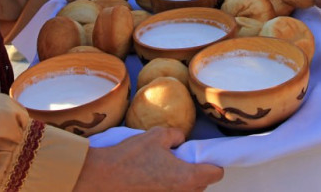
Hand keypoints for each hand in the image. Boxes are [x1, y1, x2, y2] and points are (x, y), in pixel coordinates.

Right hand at [73, 127, 222, 191]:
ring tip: (164, 167)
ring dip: (181, 180)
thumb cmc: (132, 156)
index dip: (212, 162)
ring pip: (186, 191)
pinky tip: (153, 176)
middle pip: (202, 184)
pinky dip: (167, 186)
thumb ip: (176, 135)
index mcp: (188, 177)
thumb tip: (180, 140)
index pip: (216, 173)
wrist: (105, 176)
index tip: (202, 155)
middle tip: (180, 158)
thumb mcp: (158, 135)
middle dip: (195, 171)